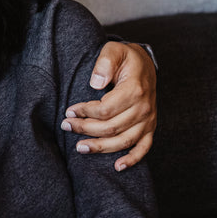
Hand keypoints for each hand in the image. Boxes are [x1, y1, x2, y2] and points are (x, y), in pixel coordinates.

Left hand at [61, 41, 156, 171]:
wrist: (144, 64)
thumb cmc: (126, 58)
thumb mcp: (114, 50)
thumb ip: (104, 63)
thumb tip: (96, 84)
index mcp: (135, 90)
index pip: (106, 110)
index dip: (85, 112)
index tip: (69, 111)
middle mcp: (144, 108)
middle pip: (111, 127)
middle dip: (85, 129)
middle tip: (66, 126)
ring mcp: (149, 120)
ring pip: (123, 141)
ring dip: (101, 147)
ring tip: (80, 148)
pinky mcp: (150, 128)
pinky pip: (144, 148)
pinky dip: (132, 160)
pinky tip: (117, 167)